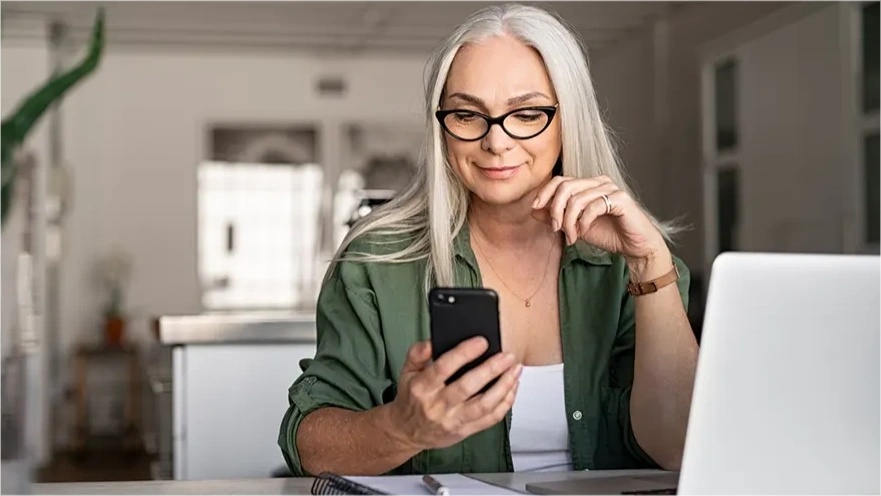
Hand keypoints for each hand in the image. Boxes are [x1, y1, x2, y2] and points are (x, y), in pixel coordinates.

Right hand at [387, 338, 520, 451]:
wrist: (407, 432)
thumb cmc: (412, 399)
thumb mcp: (406, 371)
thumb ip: (417, 353)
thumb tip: (433, 341)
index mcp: (422, 387)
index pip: (444, 368)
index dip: (464, 353)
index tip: (481, 342)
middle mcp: (438, 405)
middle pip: (468, 387)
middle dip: (491, 369)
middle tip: (507, 356)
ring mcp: (453, 420)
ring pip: (483, 405)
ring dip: (503, 386)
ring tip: (515, 370)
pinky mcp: (465, 431)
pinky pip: (490, 419)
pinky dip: (505, 403)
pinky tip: (512, 388)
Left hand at [532, 175, 666, 262]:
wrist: (634, 247)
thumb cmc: (608, 235)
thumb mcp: (575, 227)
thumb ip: (556, 217)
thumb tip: (534, 209)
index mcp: (588, 185)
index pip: (560, 180)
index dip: (545, 193)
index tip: (535, 208)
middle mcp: (599, 182)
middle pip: (565, 186)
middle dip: (555, 209)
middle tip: (556, 228)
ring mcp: (611, 188)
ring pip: (577, 198)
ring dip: (569, 221)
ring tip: (572, 236)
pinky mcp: (621, 199)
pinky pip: (593, 206)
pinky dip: (583, 222)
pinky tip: (583, 232)